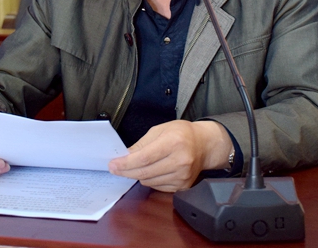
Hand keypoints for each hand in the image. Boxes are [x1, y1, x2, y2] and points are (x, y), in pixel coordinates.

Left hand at [107, 120, 231, 192]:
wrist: (204, 145)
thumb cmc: (182, 133)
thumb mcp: (160, 129)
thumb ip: (141, 144)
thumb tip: (124, 156)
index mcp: (174, 142)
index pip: (144, 158)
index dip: (126, 163)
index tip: (113, 164)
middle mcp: (180, 161)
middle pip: (145, 172)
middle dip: (126, 171)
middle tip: (115, 168)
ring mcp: (182, 176)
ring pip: (149, 181)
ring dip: (139, 174)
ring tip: (138, 165)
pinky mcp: (183, 186)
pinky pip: (157, 187)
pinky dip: (150, 179)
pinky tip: (152, 170)